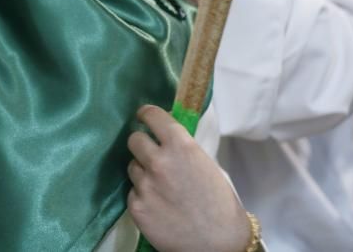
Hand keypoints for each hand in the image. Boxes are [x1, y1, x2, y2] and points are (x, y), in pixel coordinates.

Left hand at [127, 106, 250, 251]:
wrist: (218, 243)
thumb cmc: (220, 203)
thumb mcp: (205, 164)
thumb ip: (182, 149)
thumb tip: (164, 138)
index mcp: (181, 146)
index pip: (152, 116)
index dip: (146, 114)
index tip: (144, 116)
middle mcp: (159, 161)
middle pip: (134, 140)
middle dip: (141, 145)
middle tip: (150, 154)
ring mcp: (145, 185)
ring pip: (132, 167)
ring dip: (142, 172)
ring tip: (160, 187)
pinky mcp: (136, 207)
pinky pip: (132, 192)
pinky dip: (142, 196)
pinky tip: (158, 206)